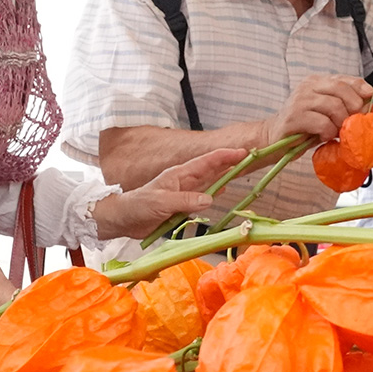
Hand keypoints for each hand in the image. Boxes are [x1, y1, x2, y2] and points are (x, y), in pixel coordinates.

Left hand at [93, 146, 246, 237]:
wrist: (124, 220)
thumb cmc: (139, 206)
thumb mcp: (162, 202)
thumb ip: (186, 200)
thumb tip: (210, 198)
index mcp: (179, 175)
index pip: (206, 162)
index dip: (225, 156)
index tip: (242, 151)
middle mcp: (184, 181)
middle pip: (211, 170)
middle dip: (229, 163)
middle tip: (248, 157)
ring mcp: (184, 193)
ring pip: (209, 183)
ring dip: (224, 177)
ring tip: (240, 170)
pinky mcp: (182, 206)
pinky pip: (203, 198)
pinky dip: (214, 193)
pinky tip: (222, 191)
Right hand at [262, 75, 372, 143]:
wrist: (274, 136)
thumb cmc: (305, 125)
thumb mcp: (326, 111)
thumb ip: (343, 103)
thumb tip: (367, 103)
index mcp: (317, 81)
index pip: (344, 79)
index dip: (360, 87)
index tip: (369, 96)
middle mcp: (307, 86)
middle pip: (341, 89)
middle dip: (353, 107)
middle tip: (353, 122)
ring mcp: (299, 100)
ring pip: (334, 106)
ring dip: (340, 123)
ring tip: (336, 131)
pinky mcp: (294, 117)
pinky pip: (322, 123)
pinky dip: (329, 132)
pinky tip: (324, 136)